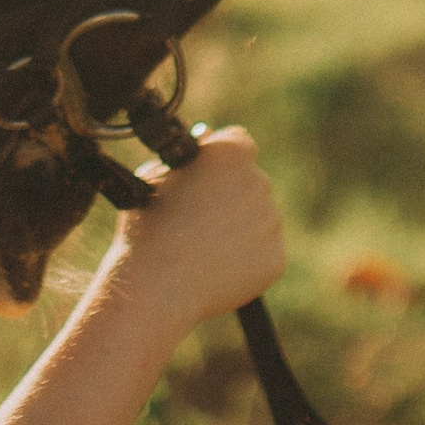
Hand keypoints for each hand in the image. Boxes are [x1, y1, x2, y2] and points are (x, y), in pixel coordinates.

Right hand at [103, 123, 285, 336]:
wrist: (157, 285)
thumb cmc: (148, 227)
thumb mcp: (155, 177)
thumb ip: (188, 155)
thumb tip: (207, 138)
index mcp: (230, 153)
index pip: (240, 144)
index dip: (221, 161)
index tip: (207, 178)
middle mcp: (259, 181)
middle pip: (251, 182)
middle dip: (232, 196)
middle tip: (200, 220)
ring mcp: (271, 221)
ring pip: (260, 219)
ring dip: (240, 228)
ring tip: (203, 248)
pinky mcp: (276, 257)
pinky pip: (264, 252)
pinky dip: (247, 260)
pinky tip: (217, 268)